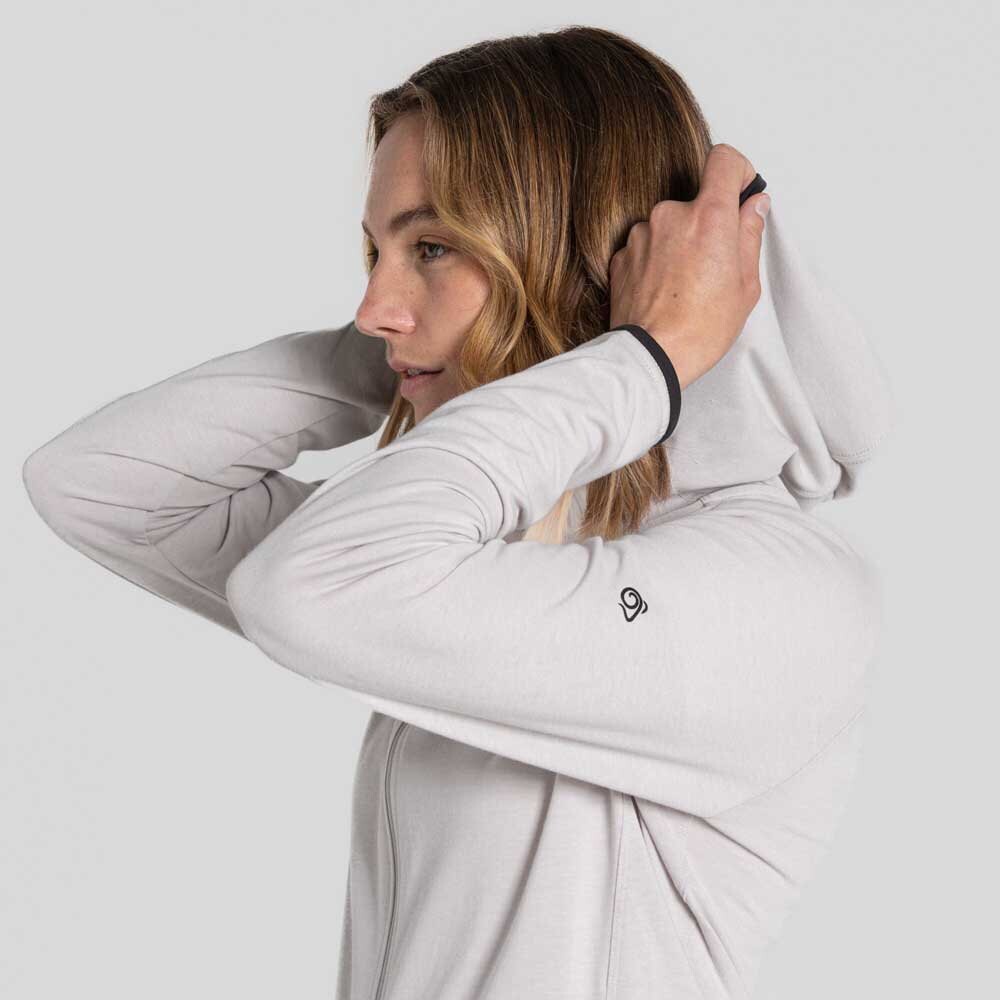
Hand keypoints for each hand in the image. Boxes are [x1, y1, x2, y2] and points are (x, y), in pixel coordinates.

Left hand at [608, 143, 769, 390]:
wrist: (650, 357)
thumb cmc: (700, 329)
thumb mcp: (745, 284)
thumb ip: (750, 235)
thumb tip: (754, 207)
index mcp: (709, 217)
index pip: (723, 160)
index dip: (736, 171)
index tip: (741, 189)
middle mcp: (670, 215)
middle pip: (696, 202)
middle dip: (708, 225)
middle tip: (715, 265)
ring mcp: (641, 234)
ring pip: (669, 225)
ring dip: (679, 244)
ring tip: (685, 285)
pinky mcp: (620, 255)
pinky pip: (646, 246)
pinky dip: (656, 261)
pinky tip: (664, 290)